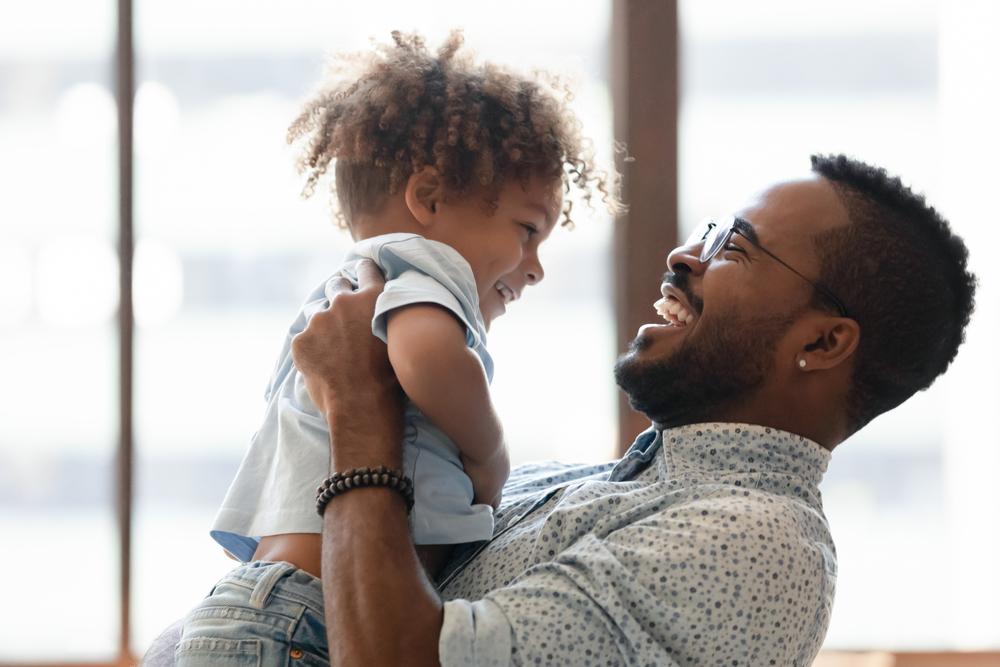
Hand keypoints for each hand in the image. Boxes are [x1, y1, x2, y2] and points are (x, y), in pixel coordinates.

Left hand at [291, 259, 404, 467]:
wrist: (363, 406)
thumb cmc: (391, 378)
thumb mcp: (399, 339)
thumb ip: (387, 317)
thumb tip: (384, 311)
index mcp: (373, 298)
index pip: (367, 269)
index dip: (364, 271)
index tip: (362, 274)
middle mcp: (344, 302)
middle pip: (337, 285)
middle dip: (340, 296)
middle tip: (345, 316)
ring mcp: (319, 320)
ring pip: (317, 313)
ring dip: (324, 324)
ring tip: (333, 347)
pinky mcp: (301, 341)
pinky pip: (305, 338)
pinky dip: (312, 347)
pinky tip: (324, 364)